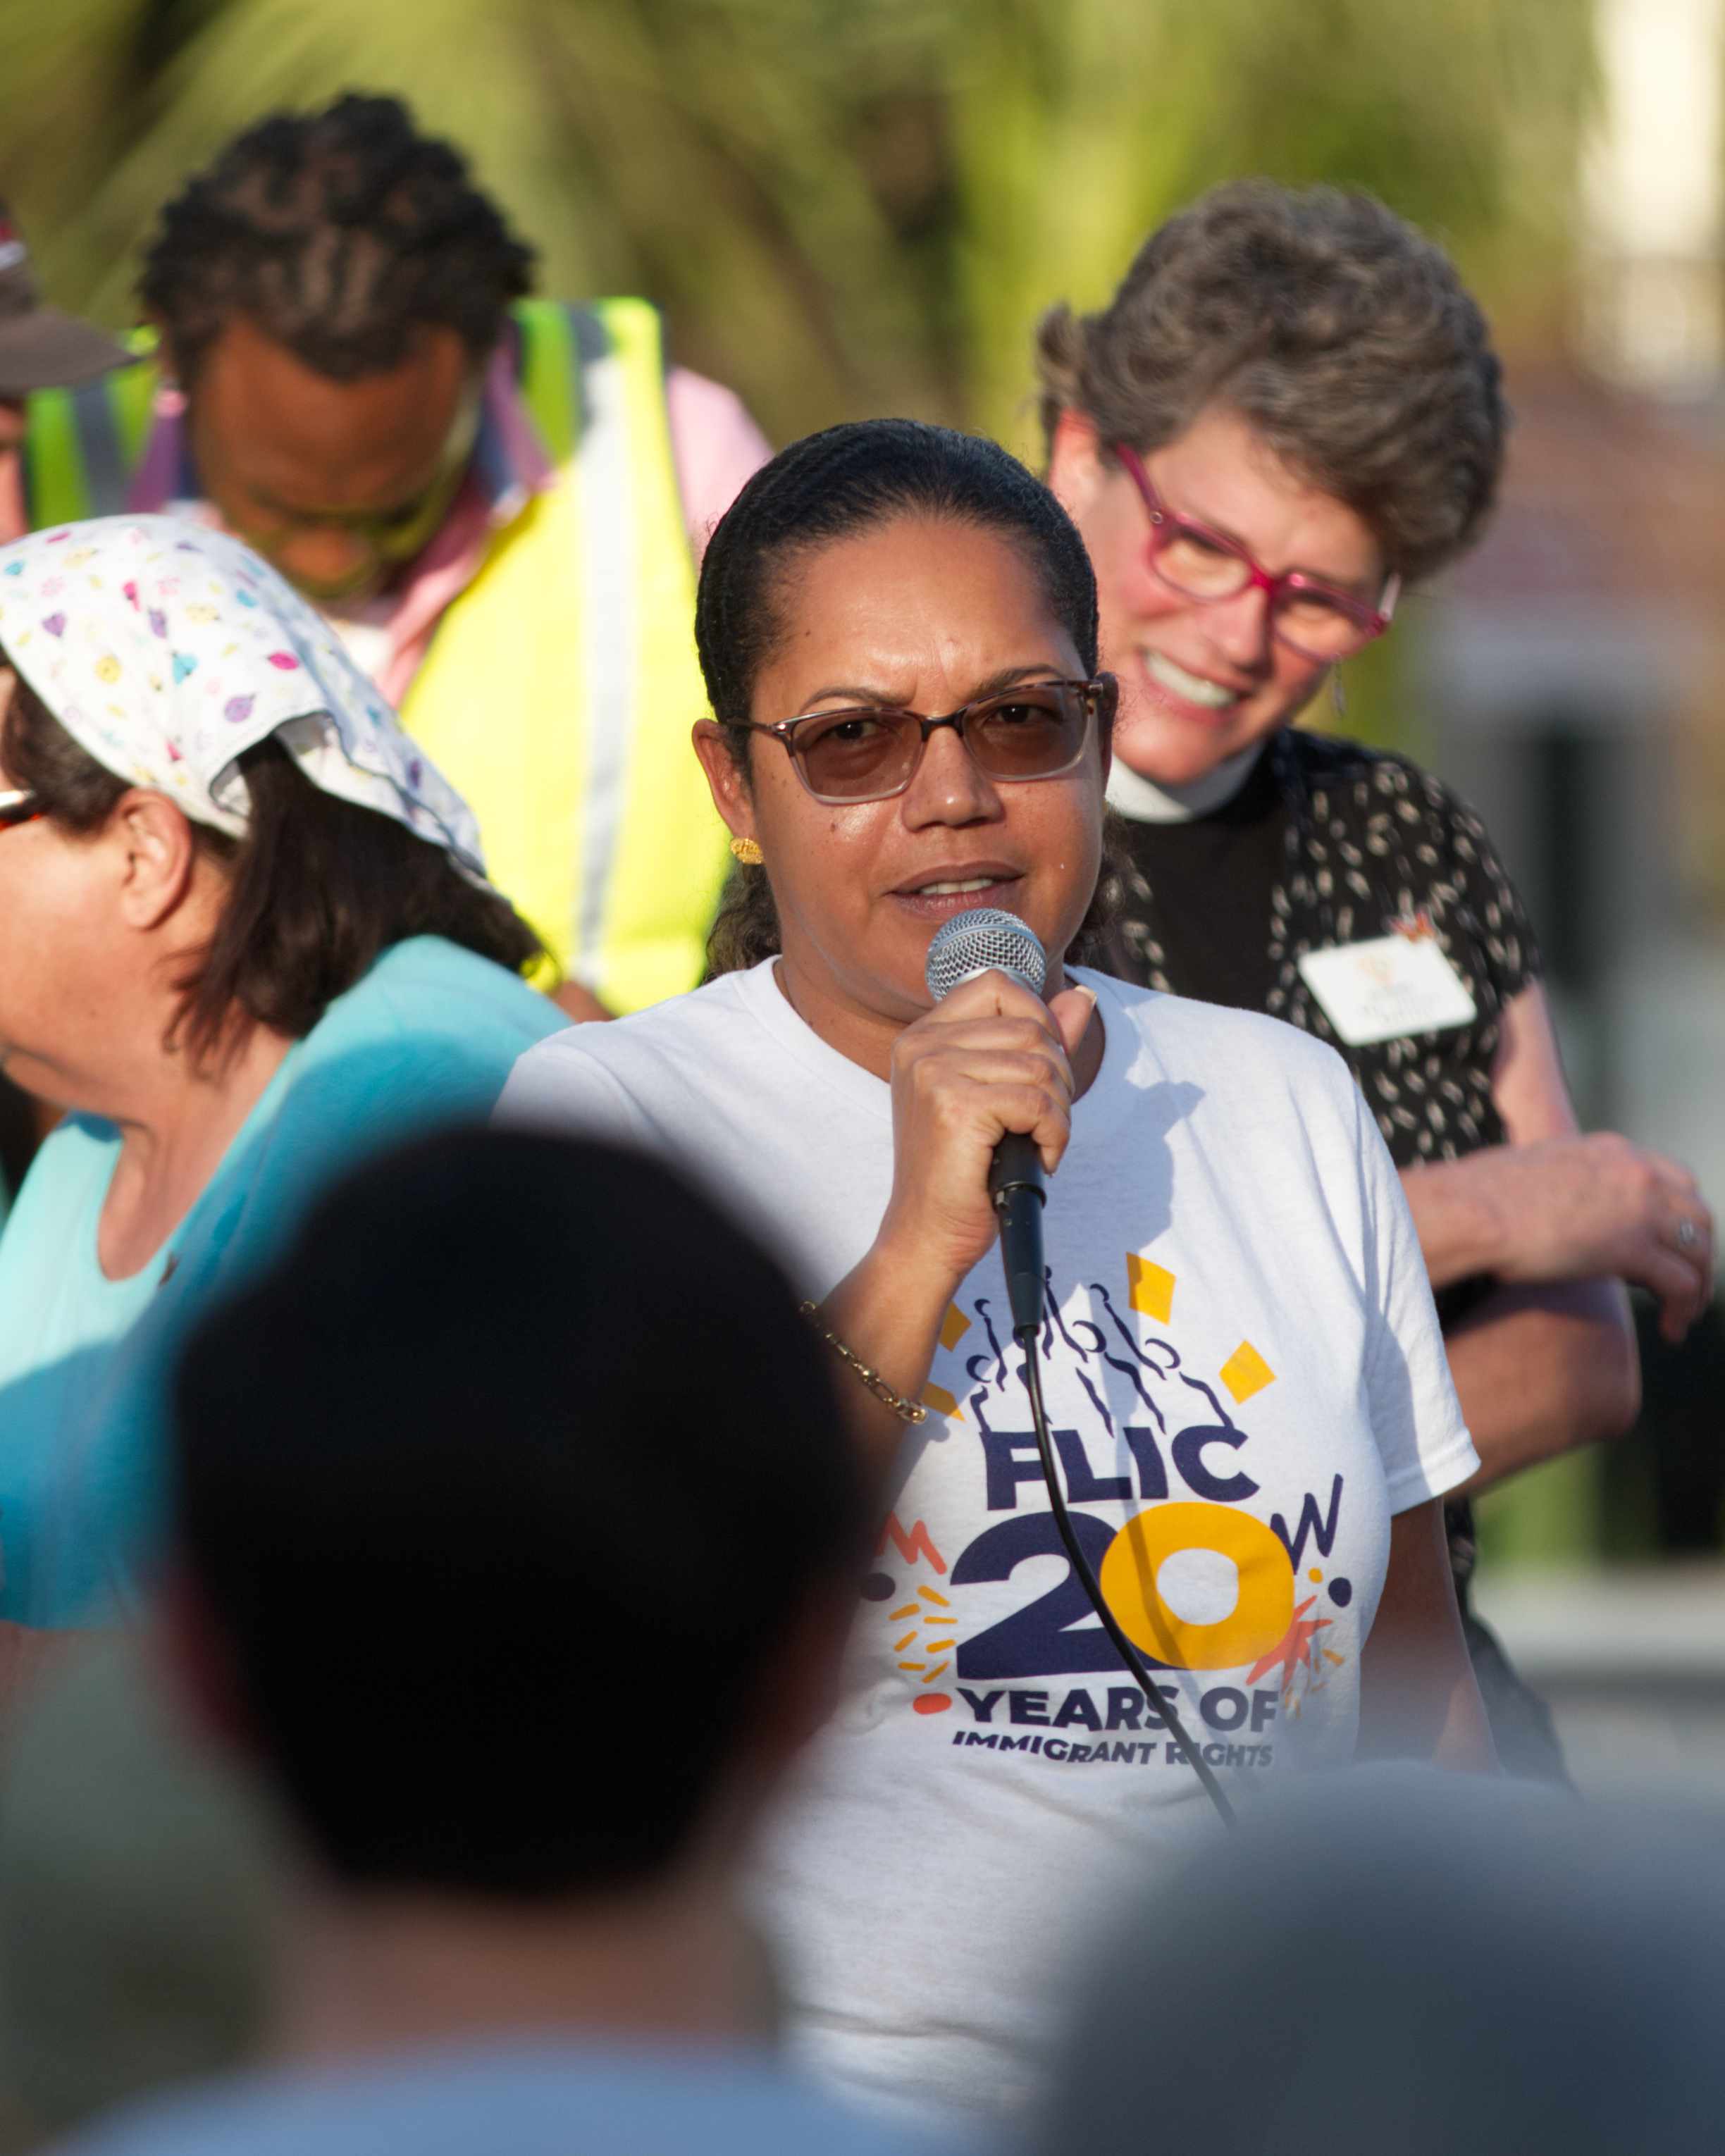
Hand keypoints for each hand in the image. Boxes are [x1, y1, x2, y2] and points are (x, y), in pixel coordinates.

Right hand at [874, 969, 1096, 1296]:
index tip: (1039, 1073)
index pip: (997, 984)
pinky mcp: (954, 1105)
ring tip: (1036, 1142)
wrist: (929, 1234)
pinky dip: (1054, 1135)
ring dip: (1058, 1111)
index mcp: (924, 1035)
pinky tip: (1036, 1159)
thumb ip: (1040, 1042)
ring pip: (1040, 1064)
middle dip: (1057, 1076)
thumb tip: (1083, 996)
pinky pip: (1039, 1101)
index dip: (1038, 1020)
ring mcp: (934, 1071)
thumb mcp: (1003, 1094)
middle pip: (1030, 1025)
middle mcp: (922, 1045)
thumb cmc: (966, 1170)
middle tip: (1043, 1123)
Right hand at [1487, 1133, 1713, 1343]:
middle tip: (1686, 1287)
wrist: (1470, 1211)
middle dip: (1699, 1254)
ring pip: (1699, 1250)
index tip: (1671, 1248)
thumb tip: (1543, 1207)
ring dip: (1699, 1286)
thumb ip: (1557, 1184)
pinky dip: (1683, 1308)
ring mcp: (1639, 1207)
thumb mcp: (1531, 1173)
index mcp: (1609, 1151)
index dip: (1681, 1218)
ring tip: (1684, 1316)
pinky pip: (1681, 1283)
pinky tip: (1670, 1329)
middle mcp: (1634, 1172)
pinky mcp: (1632, 1247)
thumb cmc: (1477, 1198)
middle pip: (1697, 1215)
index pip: (1674, 1179)